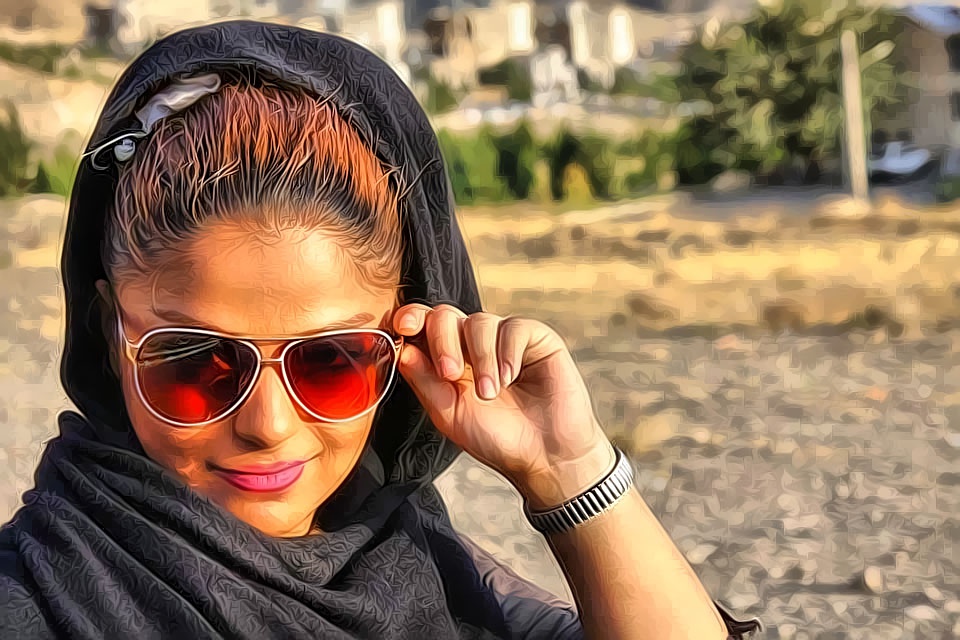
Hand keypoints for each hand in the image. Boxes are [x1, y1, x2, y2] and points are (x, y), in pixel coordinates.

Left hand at [392, 303, 614, 509]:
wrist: (543, 456)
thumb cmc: (497, 437)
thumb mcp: (449, 414)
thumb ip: (424, 381)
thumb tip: (402, 350)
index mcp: (448, 357)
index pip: (423, 325)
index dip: (411, 318)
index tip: (404, 327)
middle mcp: (473, 343)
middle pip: (446, 316)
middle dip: (442, 340)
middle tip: (451, 374)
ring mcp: (504, 338)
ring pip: (479, 321)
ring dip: (480, 359)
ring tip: (490, 393)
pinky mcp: (536, 338)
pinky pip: (514, 327)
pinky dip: (507, 353)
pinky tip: (511, 378)